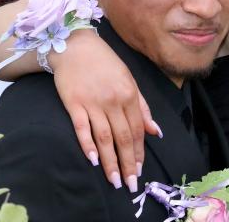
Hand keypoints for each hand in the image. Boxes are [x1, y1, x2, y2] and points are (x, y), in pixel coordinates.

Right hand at [51, 31, 161, 192]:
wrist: (75, 44)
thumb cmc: (103, 61)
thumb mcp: (128, 79)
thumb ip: (142, 106)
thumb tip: (155, 131)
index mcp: (129, 93)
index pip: (137, 130)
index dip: (138, 152)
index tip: (139, 170)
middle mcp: (113, 100)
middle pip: (123, 137)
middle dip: (127, 163)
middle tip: (129, 183)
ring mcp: (93, 102)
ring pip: (105, 137)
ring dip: (110, 161)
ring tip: (114, 180)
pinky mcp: (74, 103)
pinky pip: (83, 128)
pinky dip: (88, 145)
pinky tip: (93, 160)